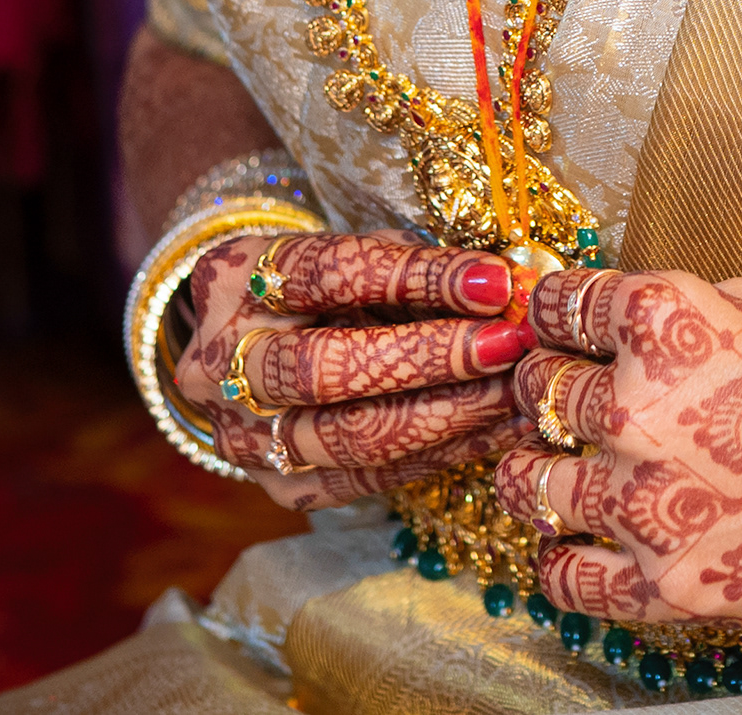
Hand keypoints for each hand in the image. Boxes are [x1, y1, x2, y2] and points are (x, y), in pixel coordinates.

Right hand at [172, 231, 536, 505]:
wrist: (248, 349)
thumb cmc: (319, 288)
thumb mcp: (351, 253)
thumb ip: (415, 266)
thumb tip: (510, 286)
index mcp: (237, 278)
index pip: (329, 273)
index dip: (417, 276)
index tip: (495, 280)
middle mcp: (223, 362)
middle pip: (324, 369)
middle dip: (430, 358)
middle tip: (508, 344)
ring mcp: (246, 435)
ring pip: (350, 438)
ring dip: (449, 415)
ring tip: (518, 392)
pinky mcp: (283, 487)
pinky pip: (371, 480)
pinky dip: (445, 455)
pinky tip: (500, 429)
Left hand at [491, 269, 741, 634]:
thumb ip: (687, 312)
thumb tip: (627, 319)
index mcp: (663, 322)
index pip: (559, 304)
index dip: (551, 310)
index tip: (552, 321)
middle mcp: (639, 408)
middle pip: (536, 390)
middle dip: (542, 387)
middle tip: (555, 395)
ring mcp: (648, 504)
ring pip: (528, 484)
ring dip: (530, 473)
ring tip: (542, 472)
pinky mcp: (670, 585)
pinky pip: (567, 580)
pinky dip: (555, 563)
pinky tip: (566, 546)